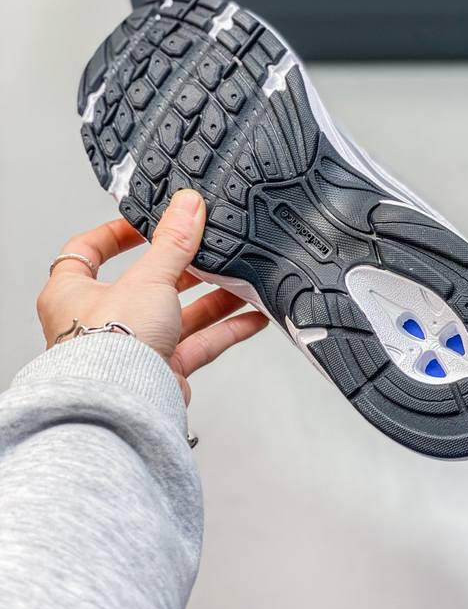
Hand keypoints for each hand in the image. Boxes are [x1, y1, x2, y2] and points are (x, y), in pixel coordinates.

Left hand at [37, 189, 267, 403]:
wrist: (123, 402)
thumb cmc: (108, 346)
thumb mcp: (147, 277)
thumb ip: (173, 241)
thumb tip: (187, 205)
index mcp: (74, 292)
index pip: (88, 252)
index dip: (116, 234)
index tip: (147, 224)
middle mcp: (100, 321)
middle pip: (145, 283)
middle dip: (183, 267)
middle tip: (208, 249)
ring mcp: (132, 347)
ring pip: (177, 314)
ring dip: (213, 298)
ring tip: (242, 280)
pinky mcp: (160, 371)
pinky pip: (198, 344)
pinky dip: (226, 330)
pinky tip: (252, 317)